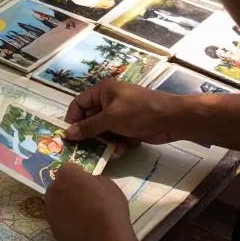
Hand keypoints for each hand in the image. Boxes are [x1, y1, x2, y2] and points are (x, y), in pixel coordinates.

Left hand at [43, 163, 132, 240]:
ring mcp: (50, 210)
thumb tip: (90, 184)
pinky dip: (65, 221)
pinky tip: (78, 227)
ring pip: (55, 203)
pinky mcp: (52, 228)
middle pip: (58, 185)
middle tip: (83, 198)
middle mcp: (53, 190)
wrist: (104, 237)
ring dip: (64, 205)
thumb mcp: (108, 184)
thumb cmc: (109, 206)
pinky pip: (58, 220)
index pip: (68, 169)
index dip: (78, 174)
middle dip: (68, 189)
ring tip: (80, 214)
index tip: (87, 181)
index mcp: (66, 175)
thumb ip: (93, 181)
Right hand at [65, 79, 184, 145]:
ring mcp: (118, 114)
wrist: (171, 119)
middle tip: (86, 149)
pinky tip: (123, 148)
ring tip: (110, 148)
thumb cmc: (139, 112)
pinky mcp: (127, 126)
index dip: (73, 120)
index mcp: (102, 91)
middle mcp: (108, 101)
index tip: (70, 137)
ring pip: (101, 131)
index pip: (78, 104)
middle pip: (89, 120)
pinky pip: (114, 137)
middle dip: (90, 134)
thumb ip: (89, 127)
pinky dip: (116, 143)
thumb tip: (68, 134)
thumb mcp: (111, 118)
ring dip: (104, 142)